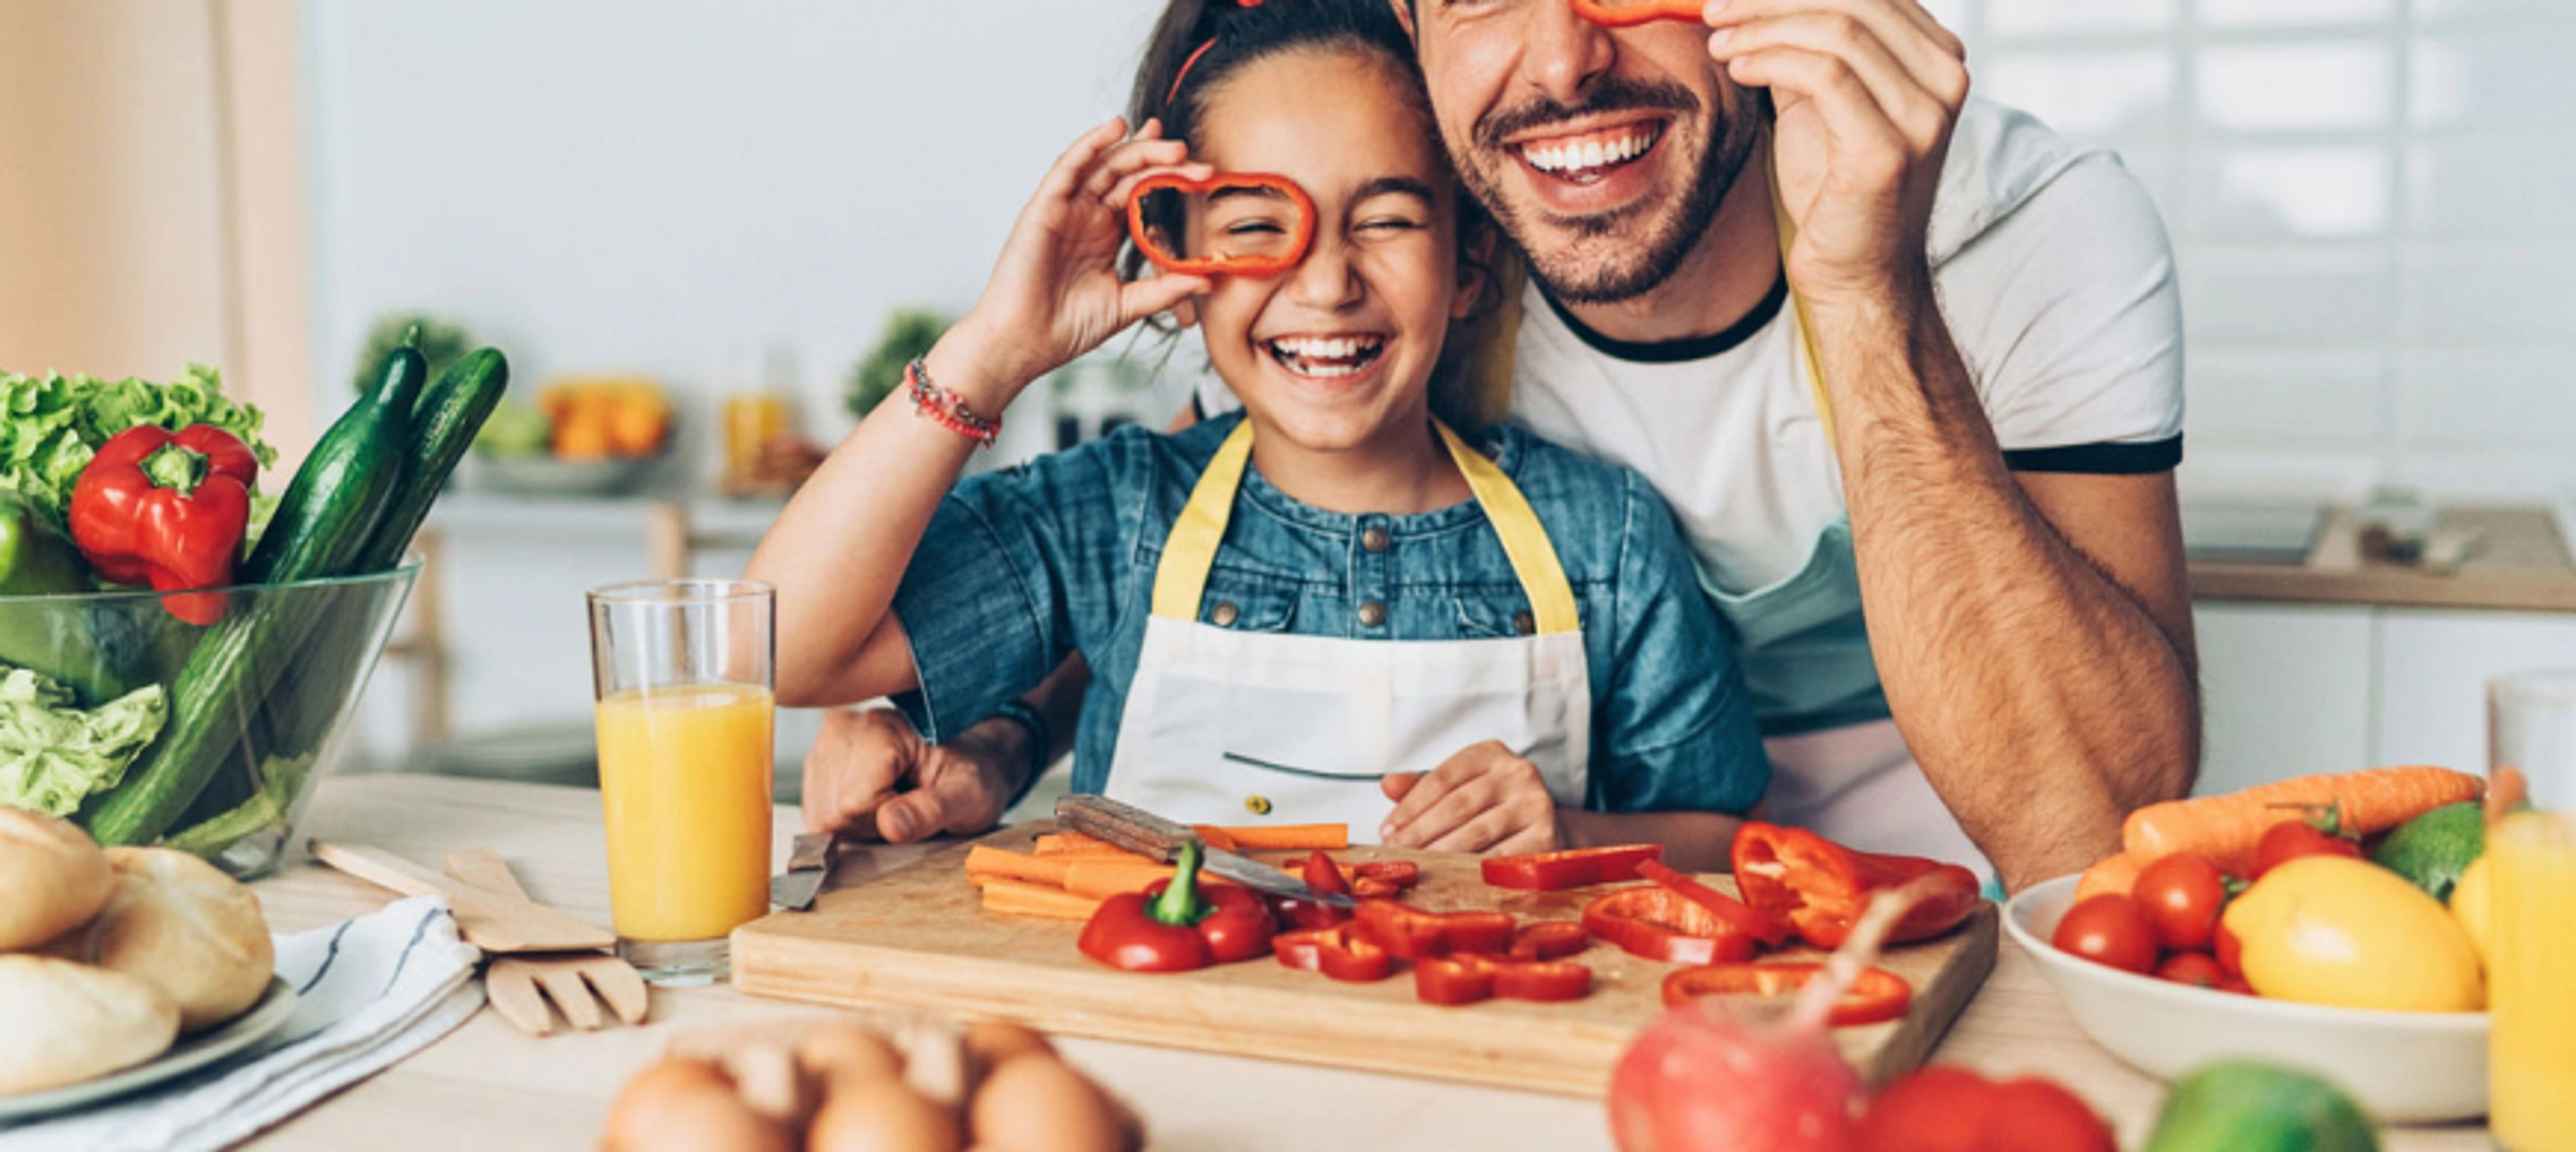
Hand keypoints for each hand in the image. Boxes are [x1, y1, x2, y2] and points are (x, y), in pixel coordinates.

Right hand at [800, 708, 1021, 843]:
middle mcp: (844, 728)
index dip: (886, 819)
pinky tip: (874, 802)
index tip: (916, 805)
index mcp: (881, 727)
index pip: (855, 802)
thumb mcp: (969, 795)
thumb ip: (932, 810)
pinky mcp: (818, 765)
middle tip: (906, 805)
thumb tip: (891, 826)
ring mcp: (825, 745)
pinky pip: (816, 815)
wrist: (967, 760)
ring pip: (820, 816)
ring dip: (857, 823)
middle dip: (869, 823)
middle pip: (833, 810)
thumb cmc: (971, 774)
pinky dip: (846, 821)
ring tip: (893, 802)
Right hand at [944, 117, 1213, 405]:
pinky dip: (1090, 144)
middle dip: (1158, 159)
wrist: (1025, 343)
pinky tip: (1115, 127)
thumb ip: (1165, 289)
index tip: (1202, 172)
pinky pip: (1068, 167)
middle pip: (1126, 173)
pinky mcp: (1043, 208)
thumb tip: (1208, 279)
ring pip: (1102, 165)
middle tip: (1189, 153)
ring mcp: (1065, 209)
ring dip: (1132, 148)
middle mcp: (1086, 215)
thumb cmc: (1067, 328)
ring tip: (1162, 137)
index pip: (1141, 193)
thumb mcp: (1128, 304)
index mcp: (1106, 233)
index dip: (1168, 177)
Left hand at [1377, 741, 1565, 853]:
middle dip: (1420, 831)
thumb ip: (1424, 787)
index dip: (1410, 805)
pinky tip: (1452, 876)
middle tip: (1397, 850)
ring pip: (1477, 832)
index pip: (1442, 777)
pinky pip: (1500, 857)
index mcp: (1491, 753)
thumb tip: (1387, 784)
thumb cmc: (1495, 805)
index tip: (1387, 829)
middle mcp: (1517, 772)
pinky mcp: (1546, 835)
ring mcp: (1535, 803)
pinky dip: (1473, 869)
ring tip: (1418, 864)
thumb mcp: (1462, 787)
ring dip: (1441, 851)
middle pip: (1457, 804)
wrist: (1548, 826)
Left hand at [1703, 0, 1968, 304]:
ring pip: (1839, 31)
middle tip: (1715, 10)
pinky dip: (1771, 60)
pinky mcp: (1890, 150)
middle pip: (1856, 0)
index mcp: (1938, 59)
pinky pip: (1826, 75)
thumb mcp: (1821, 101)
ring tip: (1719, 42)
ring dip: (1763, 28)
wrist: (1854, 273)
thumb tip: (1761, 2)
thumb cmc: (1834, 189)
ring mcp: (1925, 115)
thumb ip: (1808, 47)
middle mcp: (1946, 79)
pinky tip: (1738, 69)